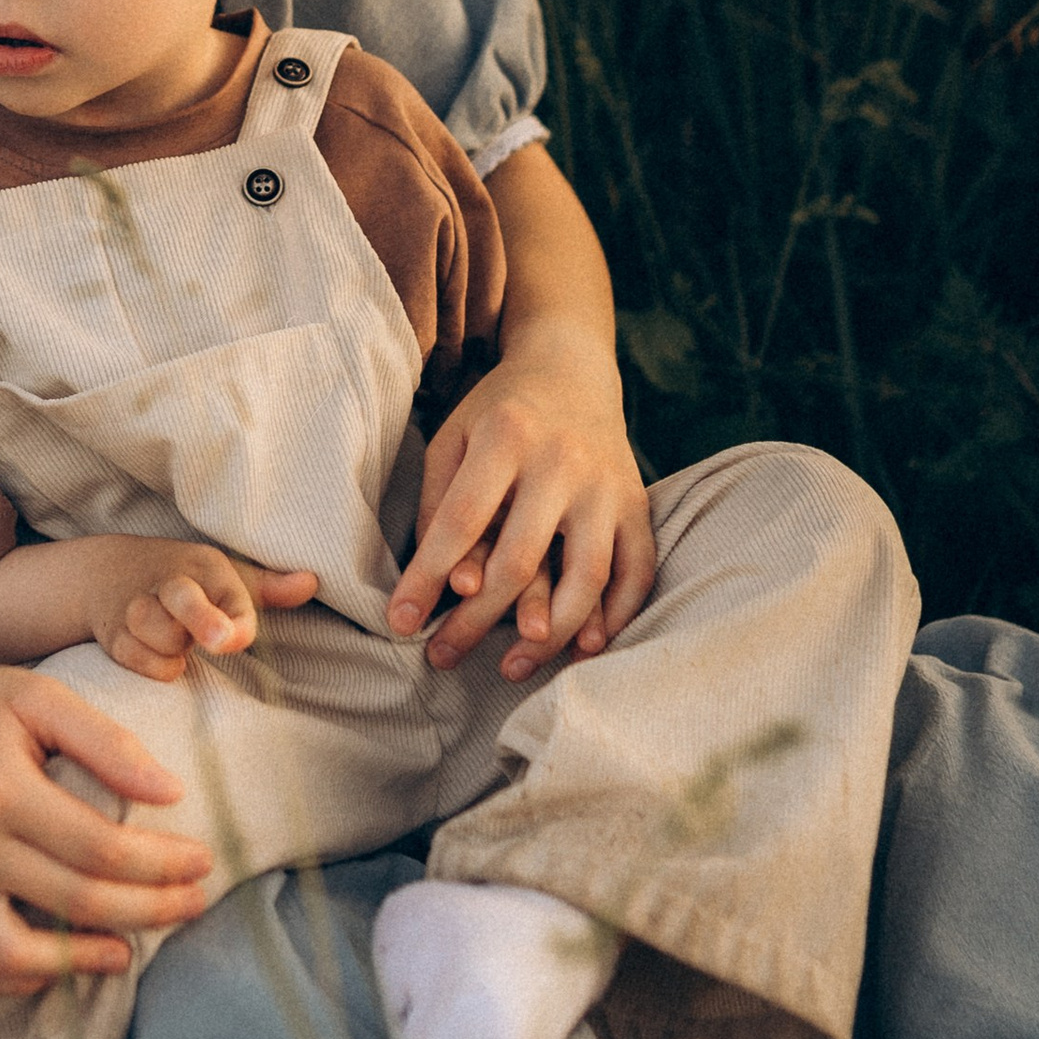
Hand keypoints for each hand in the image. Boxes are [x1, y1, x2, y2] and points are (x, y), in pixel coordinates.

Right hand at [0, 644, 217, 995]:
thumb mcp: (42, 698)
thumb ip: (107, 742)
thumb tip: (172, 794)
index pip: (98, 848)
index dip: (161, 864)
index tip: (203, 862)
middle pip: (71, 900)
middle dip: (148, 909)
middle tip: (193, 903)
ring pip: (13, 952)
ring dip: (81, 961)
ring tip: (127, 952)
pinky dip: (18, 977)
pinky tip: (61, 960)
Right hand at [90, 540, 319, 681]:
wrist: (103, 572)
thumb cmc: (181, 580)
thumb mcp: (224, 576)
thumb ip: (269, 587)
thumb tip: (312, 582)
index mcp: (204, 567)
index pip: (227, 592)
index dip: (234, 620)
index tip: (234, 637)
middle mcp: (171, 582)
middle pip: (184, 600)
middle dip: (202, 619)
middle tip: (220, 638)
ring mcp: (138, 608)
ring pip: (163, 640)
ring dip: (175, 648)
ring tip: (175, 637)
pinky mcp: (115, 635)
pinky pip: (142, 662)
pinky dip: (153, 665)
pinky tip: (154, 650)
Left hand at [387, 366, 656, 678]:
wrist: (571, 370)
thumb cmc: (498, 414)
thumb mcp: (453, 439)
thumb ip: (439, 504)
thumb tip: (443, 583)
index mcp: (507, 437)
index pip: (462, 521)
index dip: (428, 577)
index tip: (400, 623)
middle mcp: (563, 461)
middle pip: (521, 559)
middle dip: (477, 620)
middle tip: (442, 658)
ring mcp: (607, 486)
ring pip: (586, 576)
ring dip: (549, 634)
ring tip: (512, 668)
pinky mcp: (637, 504)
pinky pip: (637, 571)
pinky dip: (614, 616)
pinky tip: (582, 648)